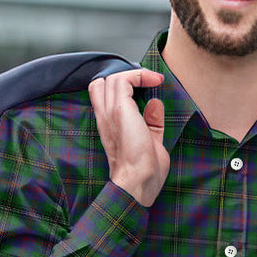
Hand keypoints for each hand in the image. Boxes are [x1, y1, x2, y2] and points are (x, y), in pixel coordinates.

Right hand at [88, 68, 167, 206]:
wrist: (138, 182)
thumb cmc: (144, 172)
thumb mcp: (151, 141)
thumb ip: (152, 122)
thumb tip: (155, 104)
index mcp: (108, 126)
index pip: (102, 95)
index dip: (121, 86)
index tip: (146, 87)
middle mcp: (105, 117)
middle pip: (101, 83)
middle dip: (124, 77)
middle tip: (146, 82)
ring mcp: (110, 113)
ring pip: (112, 78)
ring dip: (134, 74)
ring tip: (153, 80)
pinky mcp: (119, 110)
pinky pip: (124, 80)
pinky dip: (139, 75)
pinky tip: (154, 81)